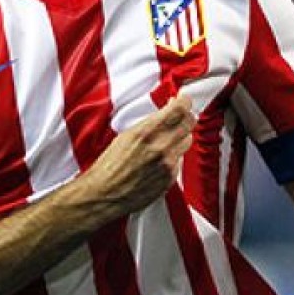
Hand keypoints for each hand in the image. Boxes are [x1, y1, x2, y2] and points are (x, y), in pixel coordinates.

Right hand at [81, 96, 195, 214]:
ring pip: (187, 141)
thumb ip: (150, 123)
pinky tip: (160, 158)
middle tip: (180, 115)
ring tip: (168, 138)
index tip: (183, 100)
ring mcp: (168, 164)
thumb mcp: (126, 135)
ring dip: (181, 136)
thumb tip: (165, 113)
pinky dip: (174, 155)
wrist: (104, 194)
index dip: (184, 102)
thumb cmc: (109, 167)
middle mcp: (161, 147)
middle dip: (186, 116)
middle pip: (189, 123)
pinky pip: (180, 160)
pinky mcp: (171, 178)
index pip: (179, 110)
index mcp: (147, 132)